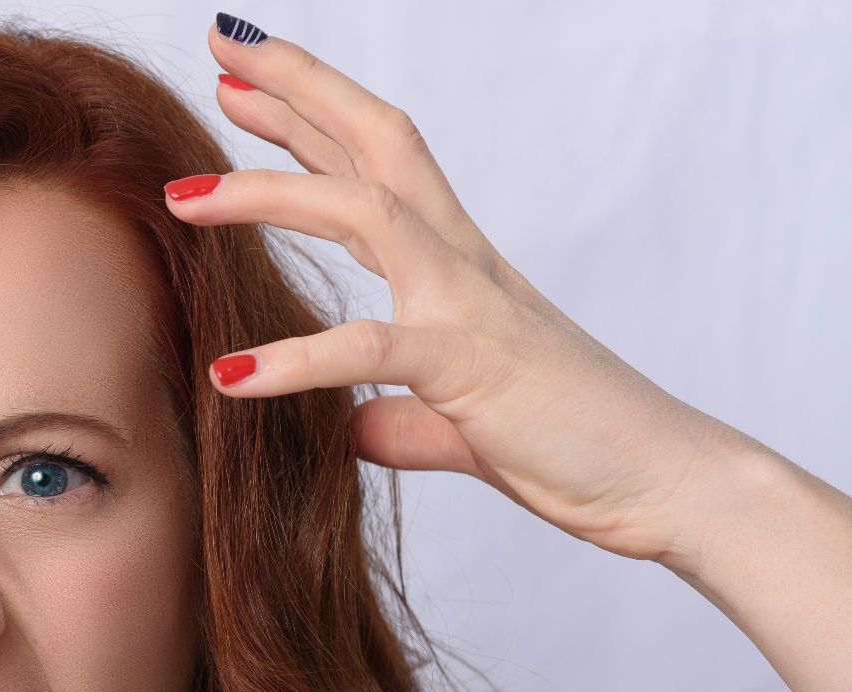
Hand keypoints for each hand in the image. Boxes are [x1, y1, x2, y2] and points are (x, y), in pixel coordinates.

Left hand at [164, 17, 753, 567]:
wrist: (670, 485)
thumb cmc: (577, 444)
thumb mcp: (463, 425)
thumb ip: (402, 420)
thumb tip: (355, 431)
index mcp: (460, 267)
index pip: (377, 165)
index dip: (311, 117)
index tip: (242, 83)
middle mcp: (464, 265)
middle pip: (377, 141)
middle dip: (298, 88)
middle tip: (221, 45)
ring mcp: (470, 307)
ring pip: (365, 210)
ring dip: (269, 193)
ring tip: (181, 197)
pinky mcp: (472, 369)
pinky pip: (371, 352)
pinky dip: (297, 359)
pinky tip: (231, 377)